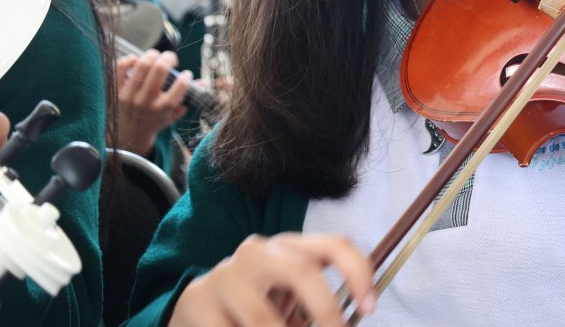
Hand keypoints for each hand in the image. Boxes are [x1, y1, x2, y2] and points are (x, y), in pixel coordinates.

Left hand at [116, 49, 189, 156]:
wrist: (129, 135)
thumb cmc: (155, 122)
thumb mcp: (174, 114)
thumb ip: (188, 99)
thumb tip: (203, 83)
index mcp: (163, 108)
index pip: (180, 85)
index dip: (186, 76)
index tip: (186, 74)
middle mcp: (146, 100)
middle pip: (159, 69)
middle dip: (169, 58)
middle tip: (172, 59)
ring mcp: (130, 94)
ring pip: (141, 65)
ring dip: (152, 55)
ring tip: (157, 57)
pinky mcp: (117, 90)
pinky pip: (120, 68)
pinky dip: (129, 59)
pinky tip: (137, 60)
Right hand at [171, 233, 376, 326]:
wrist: (195, 311)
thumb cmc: (255, 307)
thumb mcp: (289, 301)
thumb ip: (317, 310)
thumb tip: (354, 320)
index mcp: (289, 247)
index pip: (334, 245)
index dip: (358, 273)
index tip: (369, 309)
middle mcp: (258, 252)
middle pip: (302, 271)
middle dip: (325, 310)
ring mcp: (226, 274)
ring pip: (264, 319)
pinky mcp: (198, 301)